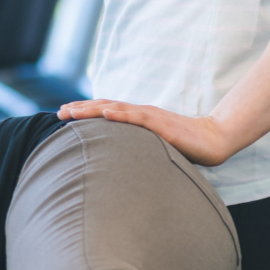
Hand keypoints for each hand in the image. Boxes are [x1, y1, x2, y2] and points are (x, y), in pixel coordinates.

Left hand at [57, 99, 238, 166]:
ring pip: (116, 109)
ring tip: (72, 111)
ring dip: (92, 110)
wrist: (212, 140)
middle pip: (105, 107)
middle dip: (80, 109)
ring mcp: (150, 117)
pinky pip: (138, 118)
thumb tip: (118, 161)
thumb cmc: (184, 145)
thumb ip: (137, 148)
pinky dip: (121, 115)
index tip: (63, 113)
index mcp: (137, 118)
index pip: (106, 111)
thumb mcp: (154, 146)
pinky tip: (106, 114)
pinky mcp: (162, 124)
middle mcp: (140, 113)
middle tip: (58, 112)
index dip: (84, 110)